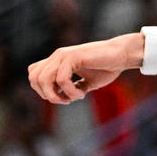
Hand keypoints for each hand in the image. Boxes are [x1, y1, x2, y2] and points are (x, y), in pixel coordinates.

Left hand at [28, 34, 143, 104]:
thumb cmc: (107, 67)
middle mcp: (57, 56)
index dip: (43, 91)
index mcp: (58, 61)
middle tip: (67, 100)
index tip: (63, 97)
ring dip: (56, 95)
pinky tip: (82, 93)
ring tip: (74, 98)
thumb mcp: (86, 82)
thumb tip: (63, 98)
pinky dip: (70, 91)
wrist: (122, 55)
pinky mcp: (72, 56)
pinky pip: (61, 79)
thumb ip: (72, 88)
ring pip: (43, 79)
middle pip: (34, 78)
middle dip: (47, 95)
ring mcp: (63, 55)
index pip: (34, 75)